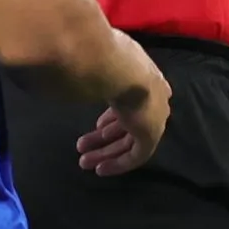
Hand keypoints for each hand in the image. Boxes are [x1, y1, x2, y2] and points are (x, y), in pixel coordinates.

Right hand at [77, 38, 170, 175]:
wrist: (119, 69)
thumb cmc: (101, 60)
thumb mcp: (98, 62)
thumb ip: (93, 71)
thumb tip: (72, 69)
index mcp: (145, 78)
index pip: (130, 102)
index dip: (112, 116)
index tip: (97, 125)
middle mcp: (155, 98)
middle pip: (128, 123)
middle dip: (105, 138)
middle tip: (82, 146)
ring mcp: (155, 116)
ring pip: (130, 140)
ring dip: (106, 152)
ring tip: (83, 161)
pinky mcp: (151, 134)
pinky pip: (136, 155)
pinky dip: (118, 163)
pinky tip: (100, 169)